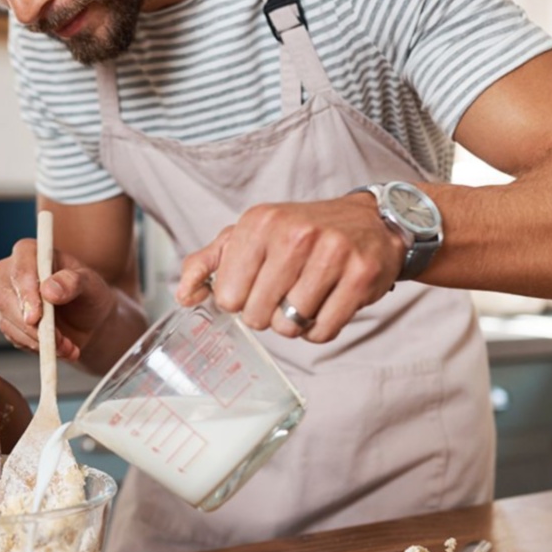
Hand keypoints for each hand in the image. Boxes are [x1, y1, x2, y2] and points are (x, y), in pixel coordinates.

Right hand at [0, 239, 117, 361]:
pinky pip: (14, 337)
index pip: (20, 269)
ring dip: (38, 340)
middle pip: (7, 298)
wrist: (89, 319)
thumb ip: (73, 282)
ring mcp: (6, 297)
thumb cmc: (90, 294)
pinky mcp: (7, 320)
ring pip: (9, 321)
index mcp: (30, 252)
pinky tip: (60, 348)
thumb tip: (50, 289)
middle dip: (32, 325)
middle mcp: (11, 272)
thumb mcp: (91, 285)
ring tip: (67, 346)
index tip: (37, 316)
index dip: (26, 293)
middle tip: (58, 340)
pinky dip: (37, 347)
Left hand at [176, 193, 405, 342]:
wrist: (369, 220)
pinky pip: (322, 331)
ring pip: (290, 326)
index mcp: (259, 222)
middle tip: (284, 294)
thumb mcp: (251, 235)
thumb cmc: (303, 232)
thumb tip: (183, 295)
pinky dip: (320, 329)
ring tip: (306, 297)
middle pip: (257, 315)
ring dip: (294, 323)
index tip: (256, 286)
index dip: (240, 301)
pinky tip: (326, 304)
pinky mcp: (359, 276)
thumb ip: (209, 262)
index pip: (227, 296)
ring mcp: (331, 254)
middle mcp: (295, 234)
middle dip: (267, 314)